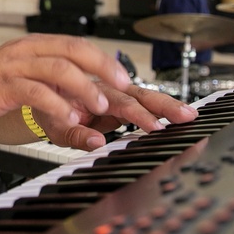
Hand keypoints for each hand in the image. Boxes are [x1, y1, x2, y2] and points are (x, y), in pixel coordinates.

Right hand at [0, 34, 195, 149]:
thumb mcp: (41, 100)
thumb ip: (69, 111)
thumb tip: (99, 132)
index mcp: (52, 52)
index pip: (95, 58)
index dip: (126, 75)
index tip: (155, 98)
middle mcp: (40, 51)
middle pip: (84, 54)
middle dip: (116, 76)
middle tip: (140, 100)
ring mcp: (22, 63)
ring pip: (60, 67)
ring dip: (85, 88)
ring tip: (103, 109)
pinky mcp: (5, 80)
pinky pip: (34, 88)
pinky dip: (54, 103)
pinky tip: (68, 118)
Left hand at [47, 82, 198, 150]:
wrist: (44, 95)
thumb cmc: (51, 110)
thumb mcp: (56, 127)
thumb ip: (76, 135)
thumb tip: (97, 142)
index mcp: (92, 93)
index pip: (121, 103)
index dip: (139, 115)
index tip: (154, 126)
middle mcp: (108, 90)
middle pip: (140, 95)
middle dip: (164, 105)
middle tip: (185, 116)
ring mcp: (116, 94)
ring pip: (145, 96)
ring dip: (167, 104)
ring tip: (189, 114)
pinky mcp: (122, 100)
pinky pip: (143, 101)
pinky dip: (161, 106)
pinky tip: (178, 113)